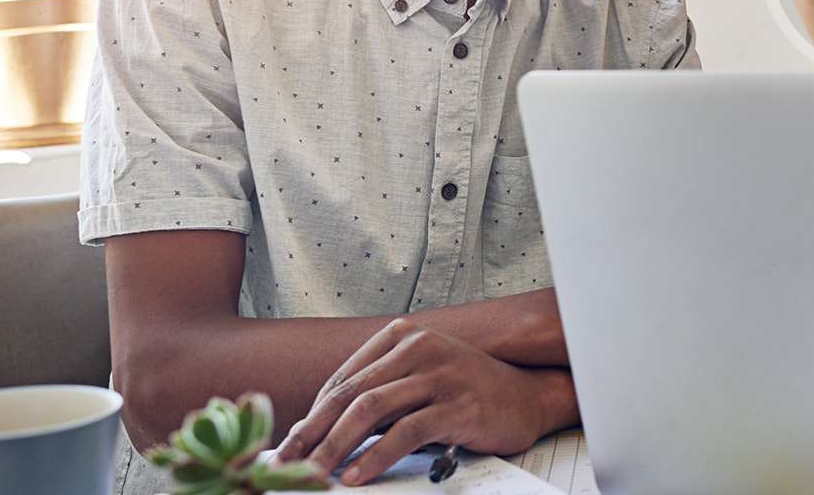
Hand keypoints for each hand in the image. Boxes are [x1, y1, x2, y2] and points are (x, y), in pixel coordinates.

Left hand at [273, 319, 575, 485]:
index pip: (342, 379)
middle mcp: (419, 348)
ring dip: (334, 447)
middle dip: (311, 433)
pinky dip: (375, 456)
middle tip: (285, 464)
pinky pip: (406, 431)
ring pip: (370, 409)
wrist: (528, 397)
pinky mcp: (458, 404)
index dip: (311, 417)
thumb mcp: (420, 381)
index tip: (289, 447)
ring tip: (313, 475)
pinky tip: (357, 474)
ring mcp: (440, 374)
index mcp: (403, 337)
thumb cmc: (467, 393)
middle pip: (349, 393)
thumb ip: (381, 393)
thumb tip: (320, 430)